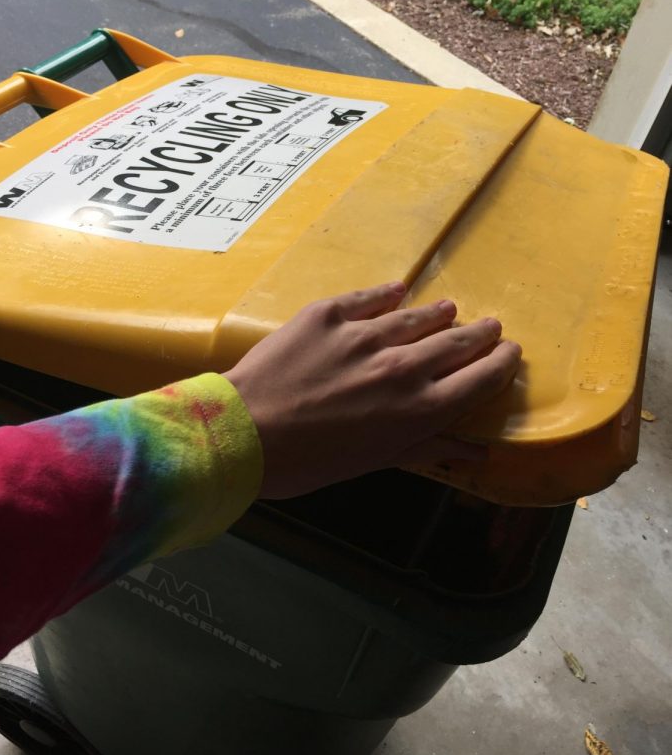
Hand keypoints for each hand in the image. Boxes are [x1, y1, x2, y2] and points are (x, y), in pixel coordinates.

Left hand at [225, 282, 520, 498]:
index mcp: (419, 409)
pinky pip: (370, 298)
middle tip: (491, 327)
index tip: (509, 352)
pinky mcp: (330, 314)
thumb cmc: (310, 462)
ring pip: (418, 316)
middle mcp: (402, 366)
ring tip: (450, 310)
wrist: (244, 433)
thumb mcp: (375, 463)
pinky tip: (399, 291)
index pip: (479, 379)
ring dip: (440, 314)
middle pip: (457, 342)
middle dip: (480, 334)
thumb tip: (476, 451)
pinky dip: (389, 295)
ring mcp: (366, 335)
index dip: (500, 363)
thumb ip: (427, 448)